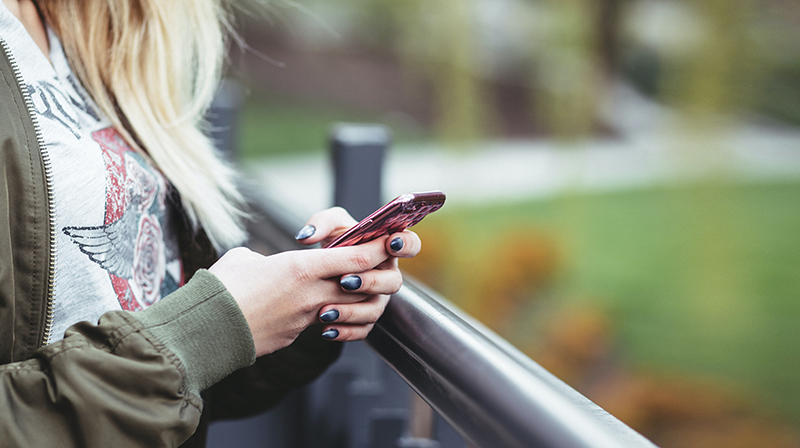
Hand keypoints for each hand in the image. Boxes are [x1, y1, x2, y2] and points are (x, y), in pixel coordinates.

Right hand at [209, 237, 398, 356]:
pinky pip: (326, 325)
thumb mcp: (245, 259)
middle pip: (362, 284)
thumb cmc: (221, 288)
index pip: (357, 257)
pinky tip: (322, 311)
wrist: (206, 330)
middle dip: (373, 274)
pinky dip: (331, 317)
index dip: (377, 248)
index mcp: (301, 268)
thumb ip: (268, 258)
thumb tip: (268, 265)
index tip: (387, 240)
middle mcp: (311, 294)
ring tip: (347, 288)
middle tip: (372, 264)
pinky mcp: (296, 335)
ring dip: (354, 298)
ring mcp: (306, 318)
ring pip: (348, 307)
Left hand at [294, 207, 421, 341]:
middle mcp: (386, 275)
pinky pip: (362, 330)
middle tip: (345, 281)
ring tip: (326, 311)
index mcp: (386, 248)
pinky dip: (344, 331)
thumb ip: (321, 223)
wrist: (320, 270)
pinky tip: (326, 329)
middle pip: (393, 282)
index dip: (406, 244)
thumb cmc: (334, 242)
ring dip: (352, 311)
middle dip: (370, 282)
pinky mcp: (365, 318)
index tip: (390, 243)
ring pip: (375, 310)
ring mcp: (378, 298)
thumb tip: (306, 237)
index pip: (410, 244)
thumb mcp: (329, 226)